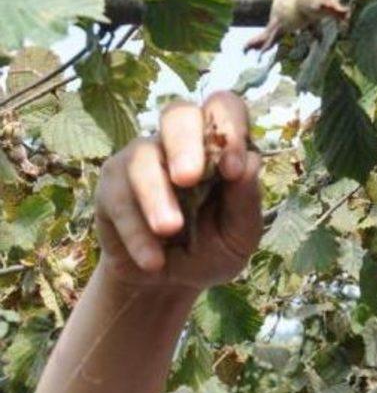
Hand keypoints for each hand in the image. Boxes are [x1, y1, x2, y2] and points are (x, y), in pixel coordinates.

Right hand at [94, 91, 261, 291]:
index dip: (230, 128)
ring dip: (155, 194)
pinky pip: (119, 196)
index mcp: (219, 145)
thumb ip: (246, 202)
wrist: (170, 284)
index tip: (232, 170)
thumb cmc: (212, 249)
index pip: (224, 108)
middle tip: (188, 179)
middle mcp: (179, 142)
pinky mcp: (112, 184)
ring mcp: (143, 158)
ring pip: (143, 157)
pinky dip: (136, 230)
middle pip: (178, 114)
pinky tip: (152, 260)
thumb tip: (249, 163)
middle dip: (184, 143)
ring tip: (169, 230)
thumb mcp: (239, 236)